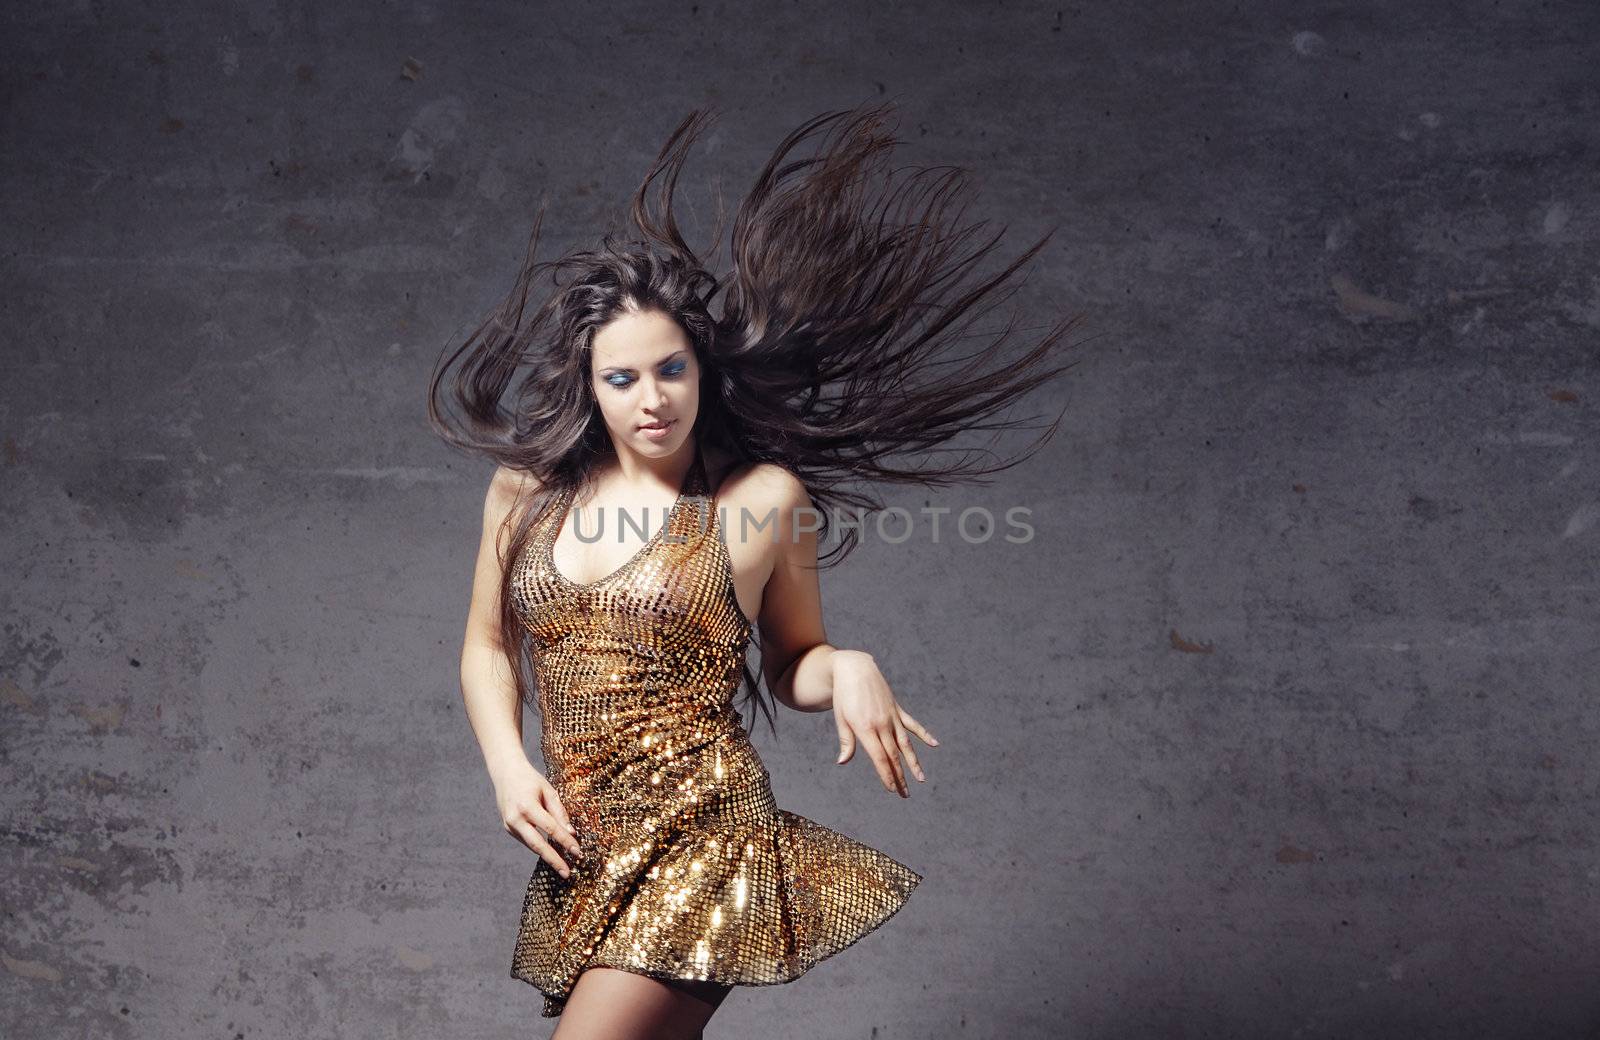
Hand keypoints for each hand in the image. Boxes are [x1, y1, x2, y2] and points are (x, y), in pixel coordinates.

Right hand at [492, 758, 582, 877]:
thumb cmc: (531, 781)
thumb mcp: (549, 791)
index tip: (578, 853)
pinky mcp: (508, 828)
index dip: (565, 842)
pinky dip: (539, 846)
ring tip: (563, 866)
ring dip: (548, 855)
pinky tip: (550, 851)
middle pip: (537, 845)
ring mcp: (509, 825)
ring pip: (531, 845)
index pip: (551, 829)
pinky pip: (527, 840)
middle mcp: (516, 819)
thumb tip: (571, 834)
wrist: (505, 774)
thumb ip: (560, 813)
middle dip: (554, 861)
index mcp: (527, 807)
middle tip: (567, 874)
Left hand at [830, 650, 939, 796]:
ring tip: (921, 778)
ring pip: (905, 744)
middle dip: (900, 776)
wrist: (855, 669)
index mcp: (866, 729)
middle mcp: (882, 725)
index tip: (892, 790)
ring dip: (913, 762)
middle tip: (906, 794)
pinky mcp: (896, 709)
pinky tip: (934, 744)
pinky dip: (923, 734)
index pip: (880, 758)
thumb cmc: (844, 696)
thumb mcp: (841, 719)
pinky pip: (912, 724)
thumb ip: (846, 742)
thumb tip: (842, 761)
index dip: (887, 776)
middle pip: (894, 756)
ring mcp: (891, 716)